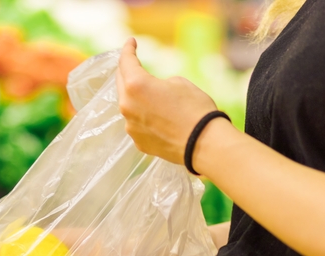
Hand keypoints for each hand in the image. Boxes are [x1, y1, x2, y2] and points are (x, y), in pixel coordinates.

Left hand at [116, 37, 217, 164]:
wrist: (203, 144)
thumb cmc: (195, 109)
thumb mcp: (178, 82)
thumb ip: (157, 82)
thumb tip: (152, 91)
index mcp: (135, 85)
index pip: (125, 62)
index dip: (128, 49)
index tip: (131, 43)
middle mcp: (127, 106)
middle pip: (121, 83)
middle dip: (128, 72)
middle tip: (135, 64)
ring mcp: (130, 126)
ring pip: (128, 105)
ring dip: (135, 97)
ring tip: (149, 94)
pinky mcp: (138, 142)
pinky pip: (136, 123)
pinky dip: (143, 116)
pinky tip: (157, 116)